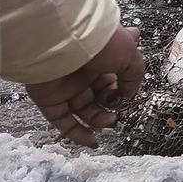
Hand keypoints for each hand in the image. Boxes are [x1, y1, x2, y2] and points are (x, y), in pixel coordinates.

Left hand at [24, 26, 144, 145]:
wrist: (66, 41)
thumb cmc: (101, 43)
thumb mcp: (131, 55)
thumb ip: (134, 77)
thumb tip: (128, 94)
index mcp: (102, 58)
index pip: (112, 76)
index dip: (120, 88)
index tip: (126, 95)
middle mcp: (83, 71)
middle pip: (98, 96)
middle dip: (110, 107)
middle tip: (117, 111)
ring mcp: (65, 86)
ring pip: (83, 110)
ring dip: (98, 119)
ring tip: (109, 121)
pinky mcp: (48, 98)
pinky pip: (62, 120)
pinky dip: (76, 133)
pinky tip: (92, 140)